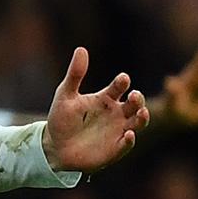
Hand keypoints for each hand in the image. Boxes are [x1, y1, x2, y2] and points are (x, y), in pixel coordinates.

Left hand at [42, 47, 148, 173]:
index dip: (122, 82)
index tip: (123, 79)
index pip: (119, 87)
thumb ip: (75, 74)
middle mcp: (116, 113)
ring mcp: (117, 131)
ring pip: (138, 122)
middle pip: (135, 104)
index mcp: (106, 98)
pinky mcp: (115, 149)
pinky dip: (130, 140)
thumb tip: (81, 49)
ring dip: (142, 117)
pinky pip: (126, 144)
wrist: (55, 148)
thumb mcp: (65, 95)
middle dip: (138, 99)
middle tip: (135, 96)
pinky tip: (129, 135)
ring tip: (141, 113)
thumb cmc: (61, 119)